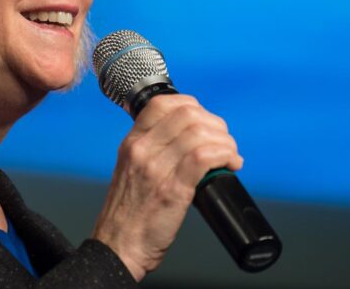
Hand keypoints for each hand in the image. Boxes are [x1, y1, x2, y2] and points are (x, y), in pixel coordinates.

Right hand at [91, 94, 242, 280]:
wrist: (118, 247)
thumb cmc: (128, 215)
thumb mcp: (131, 171)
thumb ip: (153, 152)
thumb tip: (189, 140)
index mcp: (132, 144)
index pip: (161, 103)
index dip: (191, 105)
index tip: (205, 121)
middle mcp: (141, 150)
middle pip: (187, 114)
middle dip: (215, 124)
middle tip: (223, 142)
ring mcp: (156, 168)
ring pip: (200, 133)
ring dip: (225, 142)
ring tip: (229, 156)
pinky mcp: (172, 189)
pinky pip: (205, 157)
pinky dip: (225, 156)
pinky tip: (231, 165)